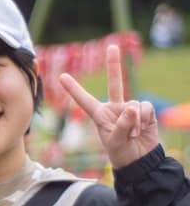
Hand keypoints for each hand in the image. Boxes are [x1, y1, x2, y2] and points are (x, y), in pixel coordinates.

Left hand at [58, 45, 158, 168]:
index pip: (84, 100)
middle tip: (112, 46)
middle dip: (114, 64)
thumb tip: (132, 107)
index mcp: (99, 115)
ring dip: (134, 122)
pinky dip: (144, 119)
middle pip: (114, 83)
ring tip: (132, 135)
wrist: (139, 159)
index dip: (73, 88)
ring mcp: (130, 108)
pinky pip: (145, 108)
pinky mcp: (144, 110)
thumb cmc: (121, 152)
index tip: (61, 76)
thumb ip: (122, 125)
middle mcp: (114, 107)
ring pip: (133, 105)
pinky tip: (142, 129)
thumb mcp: (116, 141)